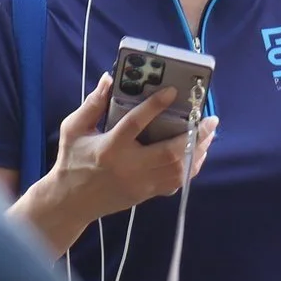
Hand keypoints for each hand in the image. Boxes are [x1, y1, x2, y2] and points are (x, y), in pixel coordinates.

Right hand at [45, 76, 216, 224]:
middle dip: (195, 136)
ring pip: (178, 170)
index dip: (155, 106)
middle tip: (210, 120)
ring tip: (209, 135)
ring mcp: (140, 184)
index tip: (173, 91)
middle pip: (169, 152)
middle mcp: (128, 167)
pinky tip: (197, 154)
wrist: (71, 201)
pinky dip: (190, 168)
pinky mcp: (146, 195)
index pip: (135, 123)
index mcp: (109, 148)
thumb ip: (93, 104)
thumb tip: (110, 79)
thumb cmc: (72, 161)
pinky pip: (176, 183)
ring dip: (198, 152)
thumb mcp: (74, 129)